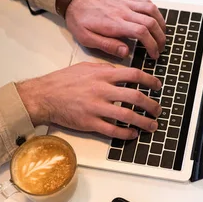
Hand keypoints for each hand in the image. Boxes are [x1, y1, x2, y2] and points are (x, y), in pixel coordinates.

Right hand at [17, 62, 161, 139]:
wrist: (43, 96)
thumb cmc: (62, 81)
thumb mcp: (85, 67)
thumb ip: (104, 69)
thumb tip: (121, 72)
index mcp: (102, 74)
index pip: (134, 75)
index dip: (150, 80)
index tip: (158, 85)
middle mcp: (102, 90)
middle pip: (135, 96)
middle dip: (151, 105)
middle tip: (158, 110)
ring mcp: (97, 107)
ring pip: (127, 115)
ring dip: (144, 122)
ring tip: (152, 125)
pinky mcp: (90, 123)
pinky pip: (113, 130)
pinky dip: (126, 133)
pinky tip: (133, 134)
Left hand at [65, 0, 165, 59]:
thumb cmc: (79, 18)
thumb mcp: (86, 38)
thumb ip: (107, 45)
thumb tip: (125, 52)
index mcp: (114, 23)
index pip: (141, 33)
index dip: (152, 45)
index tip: (154, 54)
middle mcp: (123, 12)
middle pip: (151, 22)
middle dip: (160, 37)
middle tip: (160, 48)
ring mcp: (126, 3)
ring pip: (152, 10)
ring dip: (161, 23)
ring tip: (162, 35)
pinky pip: (146, 1)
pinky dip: (155, 11)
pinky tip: (155, 19)